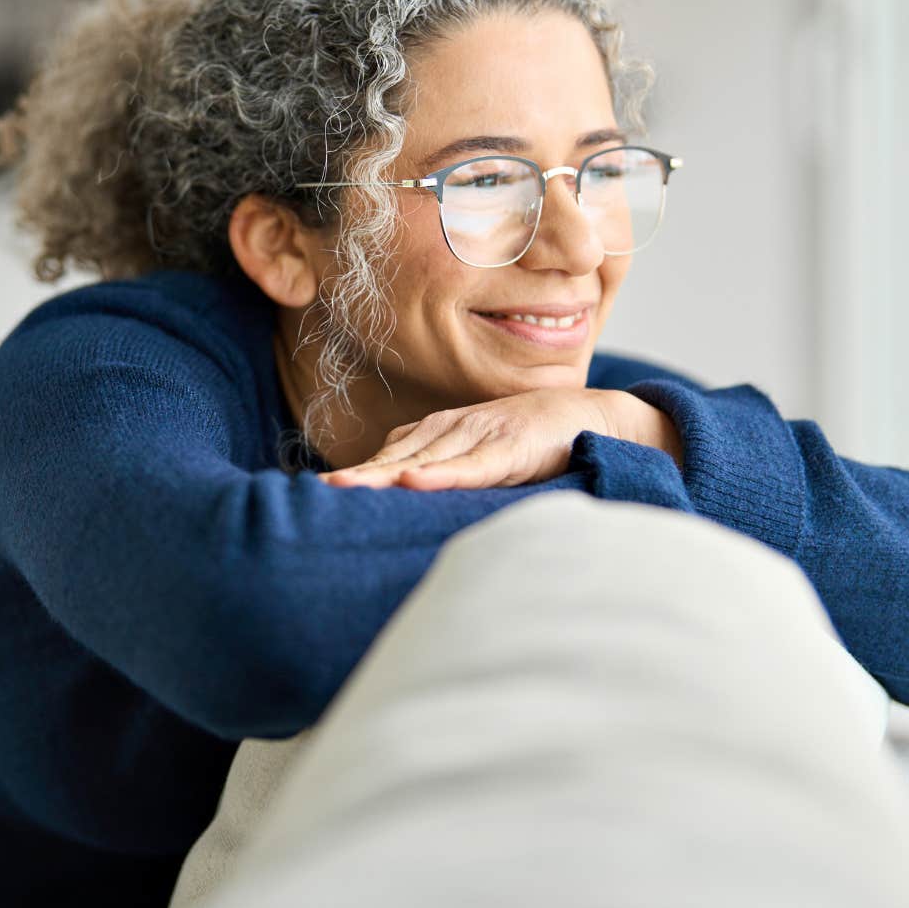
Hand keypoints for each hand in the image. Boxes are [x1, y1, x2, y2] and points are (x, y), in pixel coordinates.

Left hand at [319, 389, 680, 490]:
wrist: (591, 416)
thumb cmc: (533, 440)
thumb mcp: (481, 456)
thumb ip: (445, 469)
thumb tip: (404, 491)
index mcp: (442, 432)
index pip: (389, 455)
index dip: (356, 472)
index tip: (319, 491)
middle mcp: (453, 430)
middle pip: (395, 457)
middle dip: (357, 475)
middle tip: (317, 492)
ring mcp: (481, 437)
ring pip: (423, 460)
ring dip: (383, 474)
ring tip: (345, 487)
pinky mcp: (510, 450)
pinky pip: (471, 465)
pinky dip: (442, 474)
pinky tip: (414, 481)